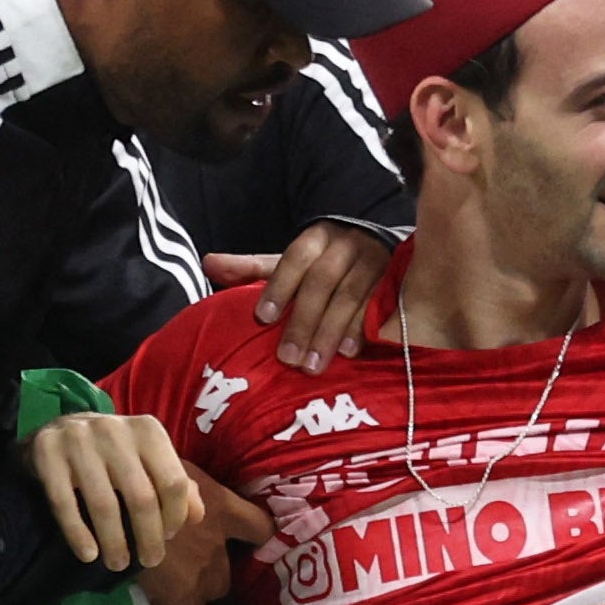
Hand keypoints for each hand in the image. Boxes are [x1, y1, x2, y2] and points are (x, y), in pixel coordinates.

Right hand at [29, 411, 200, 572]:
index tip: (168, 536)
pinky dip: (78, 534)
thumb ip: (175, 485)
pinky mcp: (47, 452)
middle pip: (141, 497)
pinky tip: (88, 555)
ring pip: (104, 505)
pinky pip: (64, 503)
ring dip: (114, 542)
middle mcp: (114, 429)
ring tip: (118, 564)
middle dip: (148, 538)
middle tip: (149, 561)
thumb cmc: (113, 452)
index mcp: (147, 430)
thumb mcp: (148, 460)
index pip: (173, 482)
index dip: (174, 516)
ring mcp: (78, 440)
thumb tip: (197, 517)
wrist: (59, 430)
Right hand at [141, 480, 272, 604]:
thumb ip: (189, 488)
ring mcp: (200, 574)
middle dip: (211, 574)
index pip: (261, 528)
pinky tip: (156, 599)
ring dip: (193, 592)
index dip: (260, 538)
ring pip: (206, 595)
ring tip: (169, 582)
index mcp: (222, 510)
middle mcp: (218, 546)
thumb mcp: (172, 470)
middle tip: (185, 566)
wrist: (114, 505)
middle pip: (228, 575)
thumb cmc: (140, 476)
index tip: (248, 544)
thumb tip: (189, 495)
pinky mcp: (176, 597)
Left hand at [198, 219, 394, 371]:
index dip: (278, 287)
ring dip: (330, 332)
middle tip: (287, 358)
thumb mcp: (291, 263)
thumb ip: (253, 268)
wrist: (381, 251)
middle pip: (322, 281)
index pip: (294, 259)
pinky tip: (351, 353)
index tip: (263, 318)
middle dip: (303, 320)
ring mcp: (375, 263)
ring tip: (314, 365)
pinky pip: (379, 308)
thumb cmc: (326, 265)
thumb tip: (208, 264)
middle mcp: (347, 245)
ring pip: (350, 297)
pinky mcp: (396, 283)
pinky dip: (364, 331)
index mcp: (317, 238)